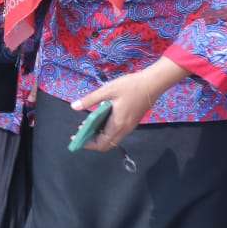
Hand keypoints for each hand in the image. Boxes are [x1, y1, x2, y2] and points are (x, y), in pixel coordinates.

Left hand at [71, 59, 188, 151]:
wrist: (152, 83)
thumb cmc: (129, 86)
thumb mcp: (107, 90)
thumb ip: (90, 100)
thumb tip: (73, 107)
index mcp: (117, 124)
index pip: (102, 144)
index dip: (88, 144)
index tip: (76, 138)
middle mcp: (125, 129)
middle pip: (107, 144)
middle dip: (92, 141)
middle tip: (80, 131)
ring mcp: (130, 126)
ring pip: (113, 138)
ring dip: (99, 135)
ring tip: (86, 124)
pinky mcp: (132, 121)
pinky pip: (117, 132)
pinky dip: (106, 130)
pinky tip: (99, 118)